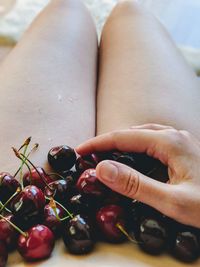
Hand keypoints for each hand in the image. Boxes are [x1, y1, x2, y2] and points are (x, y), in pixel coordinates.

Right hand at [76, 124, 199, 227]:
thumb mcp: (172, 201)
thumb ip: (136, 185)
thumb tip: (102, 169)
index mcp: (169, 142)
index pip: (123, 137)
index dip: (98, 144)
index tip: (79, 151)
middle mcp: (173, 136)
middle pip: (131, 133)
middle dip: (107, 143)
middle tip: (89, 157)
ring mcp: (179, 141)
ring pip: (141, 135)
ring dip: (120, 144)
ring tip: (105, 155)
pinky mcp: (182, 149)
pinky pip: (151, 141)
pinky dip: (135, 147)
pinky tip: (132, 156)